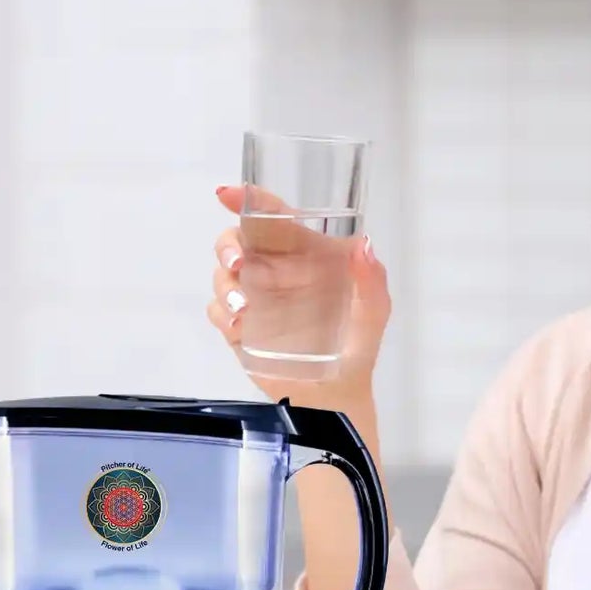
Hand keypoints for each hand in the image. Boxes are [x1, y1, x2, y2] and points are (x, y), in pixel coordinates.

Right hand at [206, 185, 391, 407]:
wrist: (336, 394)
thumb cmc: (358, 345)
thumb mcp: (374, 310)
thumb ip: (372, 279)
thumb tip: (364, 246)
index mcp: (305, 254)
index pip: (273, 218)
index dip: (249, 200)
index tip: (228, 195)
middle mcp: (275, 270)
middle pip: (236, 241)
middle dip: (228, 246)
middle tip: (238, 264)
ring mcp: (255, 298)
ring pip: (221, 274)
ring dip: (224, 284)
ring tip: (243, 307)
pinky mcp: (239, 327)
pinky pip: (216, 310)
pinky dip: (221, 312)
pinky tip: (239, 324)